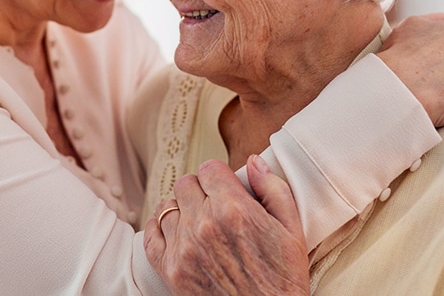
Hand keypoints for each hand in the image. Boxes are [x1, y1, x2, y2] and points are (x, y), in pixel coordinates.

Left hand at [143, 157, 308, 294]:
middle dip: (201, 190)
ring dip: (182, 209)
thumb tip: (254, 162)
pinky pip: (151, 233)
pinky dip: (161, 229)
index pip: (209, 168)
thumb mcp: (291, 231)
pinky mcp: (169, 270)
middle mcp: (204, 225)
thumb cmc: (282, 281)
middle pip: (186, 183)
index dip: (219, 176)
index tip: (225, 187)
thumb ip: (273, 189)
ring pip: (167, 206)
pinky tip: (177, 233)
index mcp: (234, 210)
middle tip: (214, 204)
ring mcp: (183, 248)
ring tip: (198, 221)